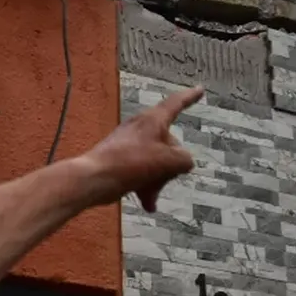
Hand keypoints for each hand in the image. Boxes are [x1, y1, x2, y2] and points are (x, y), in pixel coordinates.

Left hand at [81, 85, 202, 211]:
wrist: (95, 178)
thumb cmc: (132, 163)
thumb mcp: (169, 161)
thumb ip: (184, 159)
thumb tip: (182, 163)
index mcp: (153, 120)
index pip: (176, 104)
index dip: (190, 97)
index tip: (200, 89)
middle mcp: (141, 128)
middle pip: (169, 144)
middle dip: (171, 166)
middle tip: (164, 177)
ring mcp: (129, 145)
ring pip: (155, 162)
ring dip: (158, 181)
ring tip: (151, 195)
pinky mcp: (121, 161)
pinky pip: (141, 172)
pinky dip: (146, 187)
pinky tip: (149, 205)